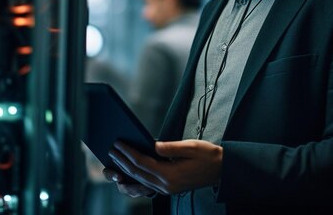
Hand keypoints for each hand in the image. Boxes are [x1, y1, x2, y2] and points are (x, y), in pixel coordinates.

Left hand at [108, 139, 222, 195]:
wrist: (222, 170)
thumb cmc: (208, 156)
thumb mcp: (191, 147)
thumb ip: (170, 147)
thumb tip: (152, 145)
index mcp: (170, 175)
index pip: (142, 163)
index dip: (128, 152)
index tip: (118, 143)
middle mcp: (166, 185)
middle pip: (137, 173)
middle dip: (122, 161)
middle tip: (110, 150)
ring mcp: (166, 189)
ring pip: (139, 182)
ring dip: (125, 172)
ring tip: (114, 162)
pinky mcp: (168, 189)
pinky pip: (146, 185)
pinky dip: (135, 178)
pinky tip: (129, 172)